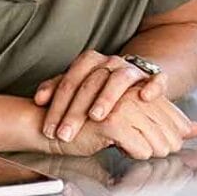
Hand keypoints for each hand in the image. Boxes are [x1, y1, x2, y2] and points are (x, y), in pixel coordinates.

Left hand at [35, 50, 165, 139]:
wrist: (134, 77)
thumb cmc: (101, 87)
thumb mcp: (77, 87)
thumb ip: (57, 89)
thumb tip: (40, 99)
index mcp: (90, 61)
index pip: (69, 81)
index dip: (58, 106)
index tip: (50, 130)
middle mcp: (110, 62)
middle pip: (90, 83)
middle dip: (75, 111)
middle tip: (65, 134)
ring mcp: (132, 69)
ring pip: (119, 79)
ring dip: (107, 98)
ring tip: (96, 117)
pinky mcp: (153, 78)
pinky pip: (156, 79)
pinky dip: (152, 86)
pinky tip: (145, 98)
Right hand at [44, 91, 196, 160]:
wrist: (47, 124)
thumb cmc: (85, 124)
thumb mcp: (126, 120)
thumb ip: (159, 121)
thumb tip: (194, 129)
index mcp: (133, 87)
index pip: (167, 108)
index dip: (178, 127)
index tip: (183, 140)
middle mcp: (129, 92)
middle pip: (165, 123)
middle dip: (169, 142)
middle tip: (167, 153)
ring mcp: (121, 105)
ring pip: (155, 136)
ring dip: (154, 150)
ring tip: (147, 155)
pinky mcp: (110, 122)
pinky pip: (138, 146)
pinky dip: (137, 154)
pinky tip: (126, 153)